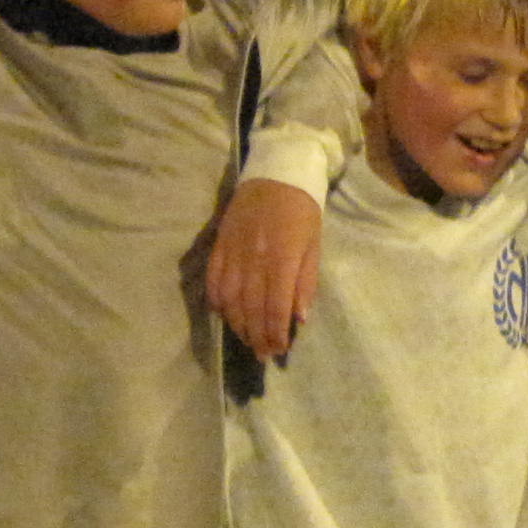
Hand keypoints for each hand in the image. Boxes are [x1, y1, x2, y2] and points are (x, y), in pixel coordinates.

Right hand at [203, 179, 323, 360]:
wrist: (276, 173)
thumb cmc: (302, 211)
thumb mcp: (313, 246)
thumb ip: (305, 283)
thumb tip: (298, 318)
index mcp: (282, 260)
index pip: (275, 308)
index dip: (275, 333)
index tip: (279, 350)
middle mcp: (254, 259)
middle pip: (251, 309)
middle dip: (257, 336)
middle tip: (263, 354)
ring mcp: (233, 252)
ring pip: (230, 300)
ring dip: (238, 324)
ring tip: (247, 339)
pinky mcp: (219, 244)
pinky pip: (214, 280)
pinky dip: (218, 302)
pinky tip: (224, 314)